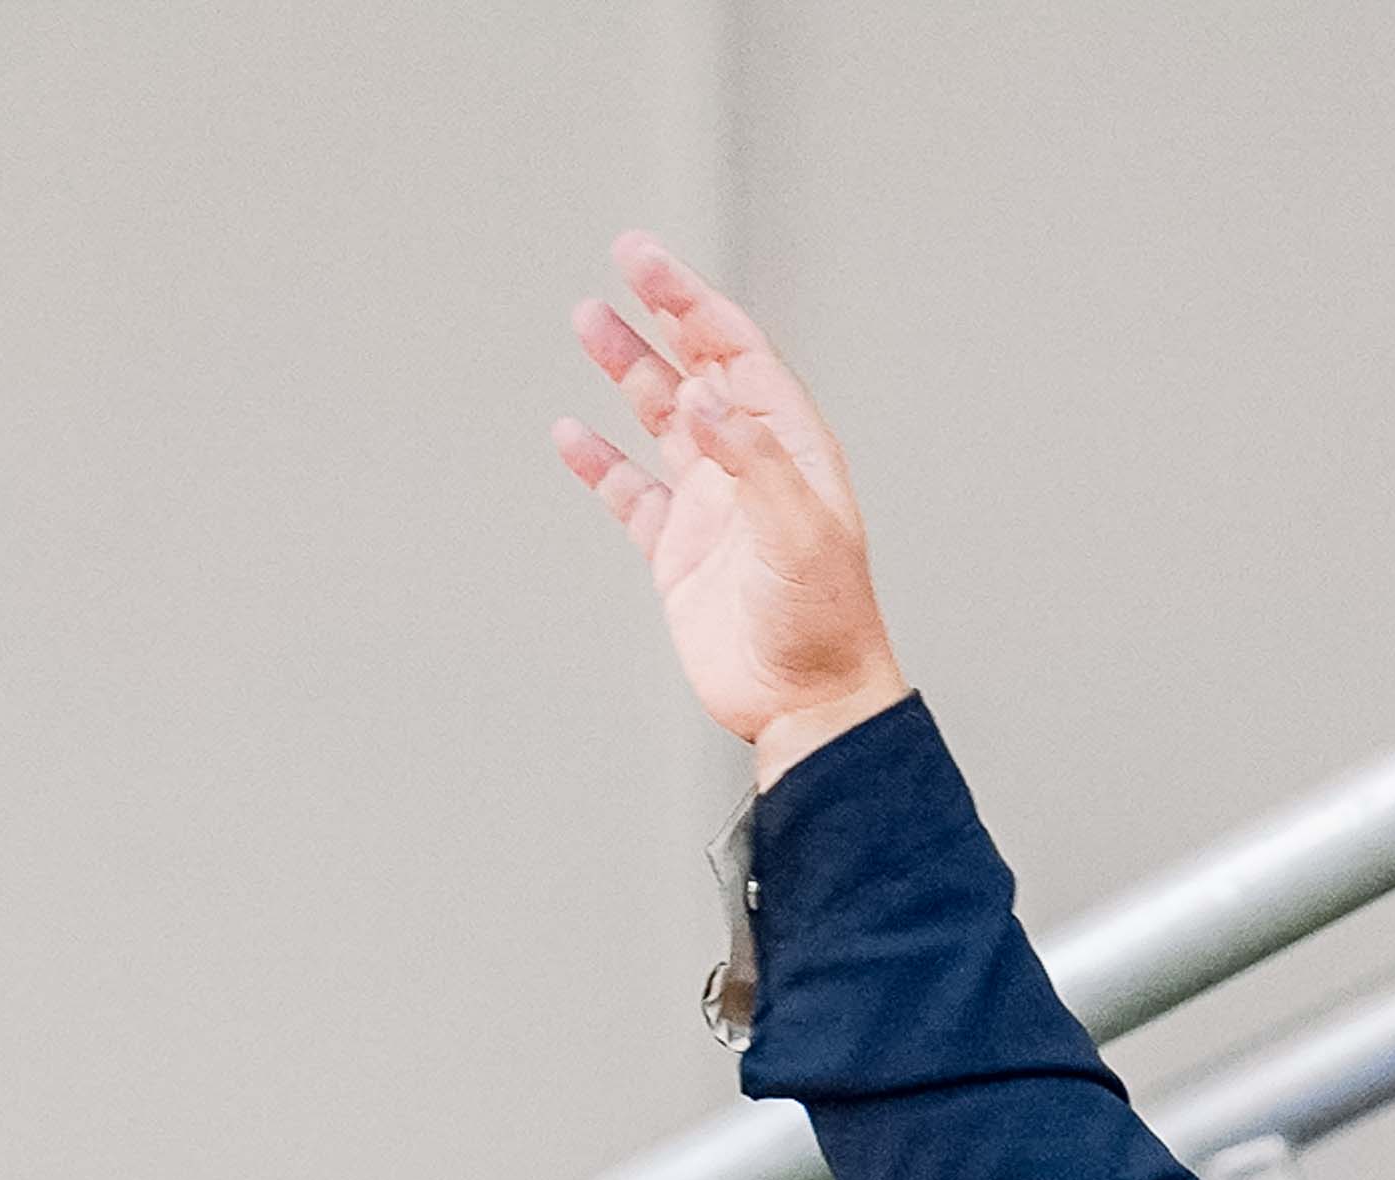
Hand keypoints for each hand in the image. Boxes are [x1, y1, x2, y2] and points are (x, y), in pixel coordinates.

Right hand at [553, 234, 907, 778]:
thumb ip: (752, 460)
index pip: (739, 355)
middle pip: (700, 369)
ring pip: (661, 419)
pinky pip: (631, 493)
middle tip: (623, 259)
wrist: (807, 706)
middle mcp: (752, 468)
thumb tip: (701, 396)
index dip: (693, 303)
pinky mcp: (679, 554)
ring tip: (586, 319)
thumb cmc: (824, 625)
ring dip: (626, 369)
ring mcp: (713, 508)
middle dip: (662, 312)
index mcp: (793, 451)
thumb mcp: (798, 533)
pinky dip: (599, 462)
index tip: (646, 262)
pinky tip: (570, 432)